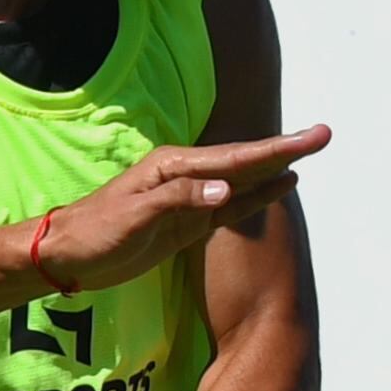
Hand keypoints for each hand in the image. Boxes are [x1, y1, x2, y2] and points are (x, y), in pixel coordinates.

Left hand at [26, 126, 329, 294]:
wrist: (66, 256)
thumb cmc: (94, 232)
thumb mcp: (135, 216)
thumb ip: (180, 200)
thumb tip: (227, 191)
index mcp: (173, 167)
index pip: (234, 158)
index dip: (275, 150)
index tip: (310, 139)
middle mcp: (185, 176)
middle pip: (244, 161)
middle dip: (285, 149)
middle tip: (325, 135)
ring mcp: (188, 199)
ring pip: (242, 181)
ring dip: (275, 168)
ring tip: (310, 153)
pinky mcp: (187, 223)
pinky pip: (231, 207)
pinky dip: (258, 196)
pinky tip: (281, 186)